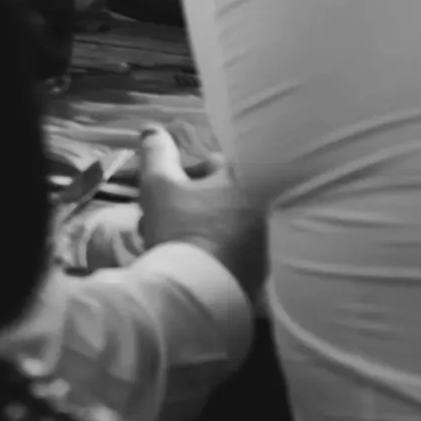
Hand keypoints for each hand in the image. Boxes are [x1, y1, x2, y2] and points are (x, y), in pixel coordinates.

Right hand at [134, 125, 262, 291]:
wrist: (200, 291)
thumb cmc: (180, 228)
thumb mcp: (157, 184)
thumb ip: (156, 152)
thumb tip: (154, 129)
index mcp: (243, 181)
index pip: (213, 163)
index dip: (185, 174)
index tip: (169, 190)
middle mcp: (263, 206)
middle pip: (221, 195)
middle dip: (192, 203)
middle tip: (166, 219)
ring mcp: (266, 240)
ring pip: (226, 224)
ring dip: (203, 228)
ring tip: (176, 244)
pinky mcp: (263, 270)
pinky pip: (235, 251)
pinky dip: (216, 251)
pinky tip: (195, 263)